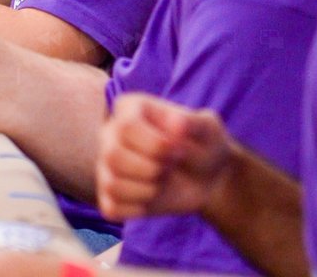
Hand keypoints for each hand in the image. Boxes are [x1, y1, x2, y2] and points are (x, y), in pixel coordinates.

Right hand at [97, 93, 233, 221]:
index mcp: (130, 108)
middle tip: (170, 168)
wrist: (207, 176)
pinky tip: (152, 198)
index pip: (126, 126)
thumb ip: (194, 123)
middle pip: (113, 155)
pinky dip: (137, 209)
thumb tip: (176, 124)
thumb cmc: (204, 144)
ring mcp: (108, 163)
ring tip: (162, 182)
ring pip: (111, 183)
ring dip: (146, 190)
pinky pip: (111, 208)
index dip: (155, 145)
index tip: (178, 151)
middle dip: (151, 169)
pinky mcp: (110, 193)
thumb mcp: (208, 129)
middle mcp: (112, 132)